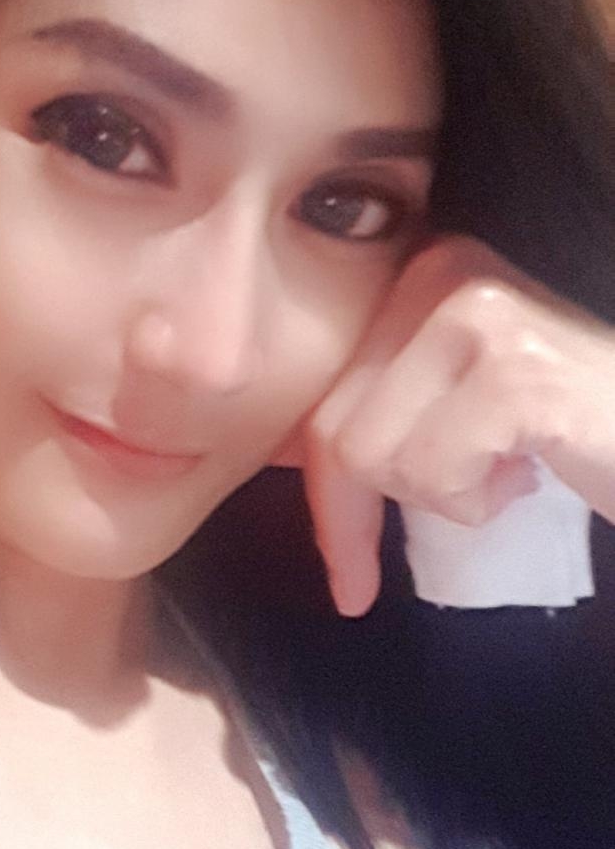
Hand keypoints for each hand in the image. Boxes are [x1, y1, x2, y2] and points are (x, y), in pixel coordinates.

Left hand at [295, 235, 614, 615]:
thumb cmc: (572, 430)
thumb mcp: (459, 403)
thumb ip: (382, 407)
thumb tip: (275, 461)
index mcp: (421, 269)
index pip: (325, 397)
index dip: (329, 498)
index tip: (348, 579)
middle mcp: (442, 271)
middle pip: (338, 431)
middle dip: (377, 509)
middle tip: (460, 514)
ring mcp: (478, 315)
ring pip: (378, 457)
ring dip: (448, 497)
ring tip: (512, 468)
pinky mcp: (513, 371)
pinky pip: (435, 471)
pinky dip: (480, 502)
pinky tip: (532, 469)